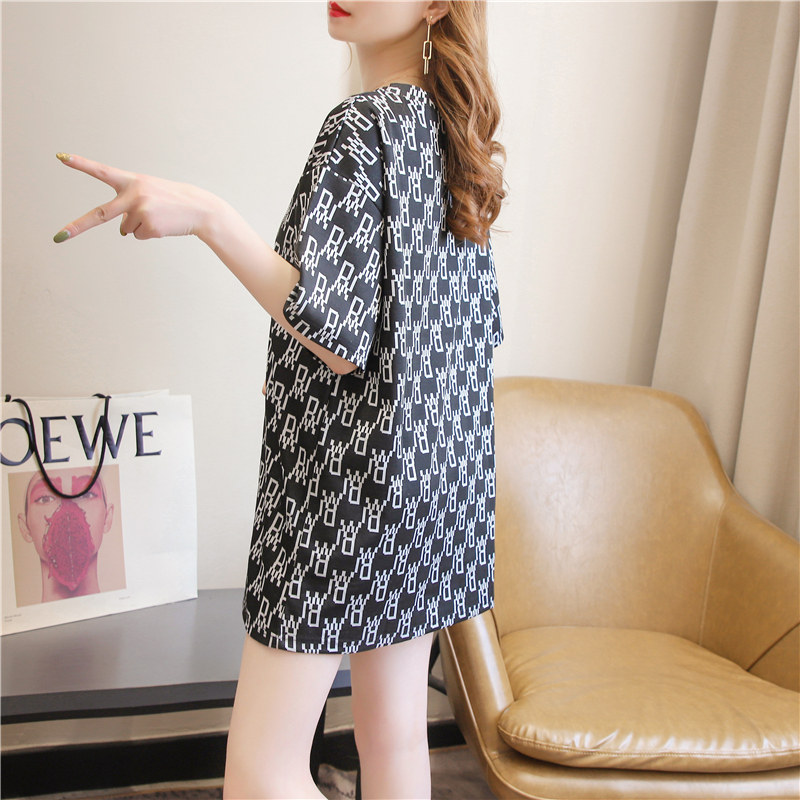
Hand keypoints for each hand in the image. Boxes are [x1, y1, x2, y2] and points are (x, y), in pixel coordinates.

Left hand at [53, 153, 214, 242]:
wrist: (199, 208)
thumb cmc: (171, 200)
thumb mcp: (148, 194)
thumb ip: (128, 205)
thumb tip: (123, 231)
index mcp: (130, 181)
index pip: (102, 171)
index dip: (80, 164)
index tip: (60, 156)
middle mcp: (132, 194)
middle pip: (99, 214)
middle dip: (77, 227)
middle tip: (58, 237)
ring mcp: (140, 211)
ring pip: (126, 228)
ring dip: (141, 226)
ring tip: (159, 216)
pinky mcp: (149, 227)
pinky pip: (138, 236)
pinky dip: (149, 233)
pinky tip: (162, 224)